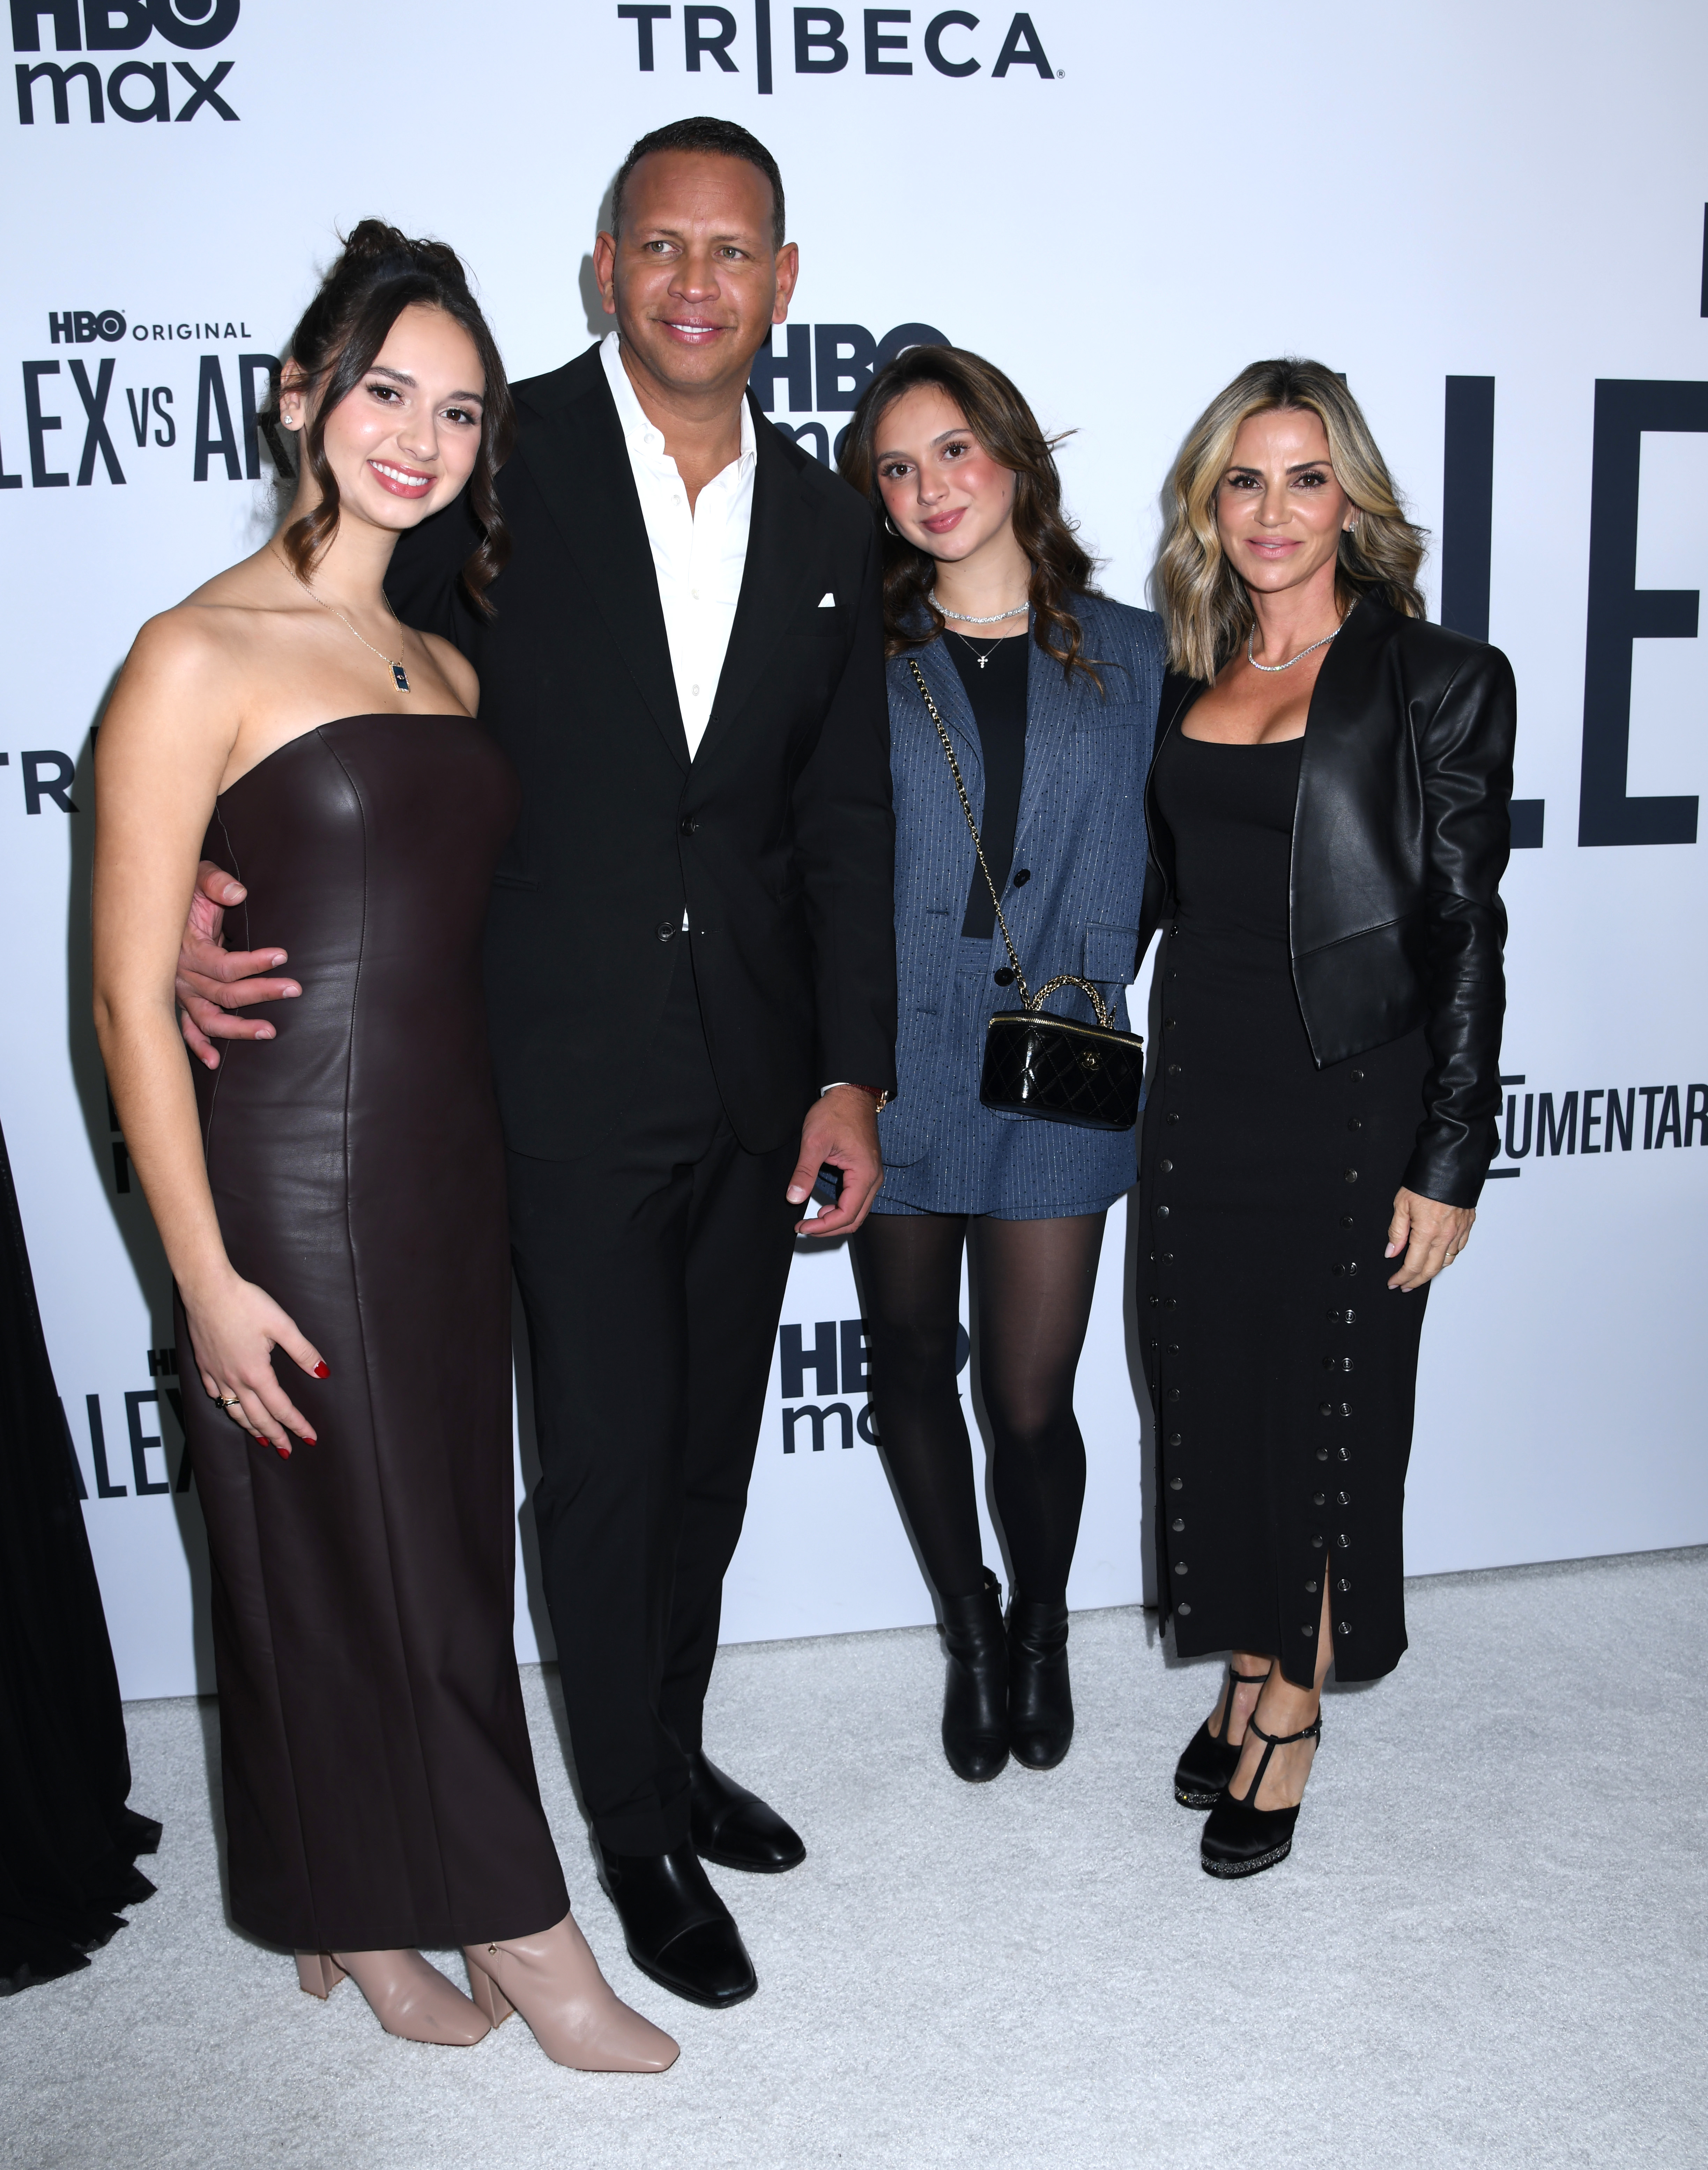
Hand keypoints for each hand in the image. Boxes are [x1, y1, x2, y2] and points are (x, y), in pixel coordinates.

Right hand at [176, 861, 299, 1069]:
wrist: (156, 902)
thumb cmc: (182, 890)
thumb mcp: (196, 876)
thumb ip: (215, 883)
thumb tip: (238, 894)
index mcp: (185, 948)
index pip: (223, 965)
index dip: (253, 963)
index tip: (283, 956)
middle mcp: (180, 974)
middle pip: (223, 994)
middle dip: (261, 993)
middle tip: (293, 989)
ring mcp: (179, 990)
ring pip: (208, 1018)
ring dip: (237, 1028)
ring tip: (269, 1031)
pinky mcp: (179, 998)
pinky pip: (186, 1028)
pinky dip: (198, 1046)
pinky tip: (215, 1062)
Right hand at [181, 1270, 326, 1456]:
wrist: (207, 1288)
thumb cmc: (245, 1302)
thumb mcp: (282, 1325)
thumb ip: (303, 1352)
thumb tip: (322, 1373)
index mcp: (256, 1372)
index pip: (282, 1408)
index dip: (297, 1425)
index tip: (310, 1438)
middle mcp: (234, 1379)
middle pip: (257, 1417)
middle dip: (275, 1435)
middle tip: (287, 1450)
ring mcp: (216, 1373)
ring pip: (234, 1410)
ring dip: (250, 1427)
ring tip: (261, 1438)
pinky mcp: (203, 1364)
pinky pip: (213, 1393)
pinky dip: (225, 1405)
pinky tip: (229, 1406)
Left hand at [787, 1086, 883, 1237]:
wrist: (851, 1093)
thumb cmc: (837, 1112)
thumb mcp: (814, 1142)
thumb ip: (804, 1172)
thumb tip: (794, 1198)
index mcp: (864, 1174)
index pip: (846, 1214)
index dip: (823, 1226)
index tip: (802, 1227)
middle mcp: (873, 1178)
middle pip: (855, 1218)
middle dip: (829, 1228)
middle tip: (804, 1227)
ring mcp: (872, 1175)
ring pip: (857, 1211)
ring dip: (835, 1220)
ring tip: (812, 1219)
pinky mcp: (866, 1171)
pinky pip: (858, 1199)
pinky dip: (842, 1209)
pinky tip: (825, 1206)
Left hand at [1385, 1188, 1475, 1290]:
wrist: (1451, 1165)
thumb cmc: (1426, 1180)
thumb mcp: (1402, 1204)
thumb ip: (1397, 1231)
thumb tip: (1391, 1251)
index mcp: (1427, 1232)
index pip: (1413, 1265)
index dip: (1402, 1278)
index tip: (1395, 1282)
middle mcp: (1446, 1236)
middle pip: (1431, 1270)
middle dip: (1417, 1281)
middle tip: (1406, 1285)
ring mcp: (1459, 1232)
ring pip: (1446, 1261)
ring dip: (1432, 1271)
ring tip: (1420, 1274)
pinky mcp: (1467, 1225)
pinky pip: (1458, 1249)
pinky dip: (1447, 1257)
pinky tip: (1439, 1256)